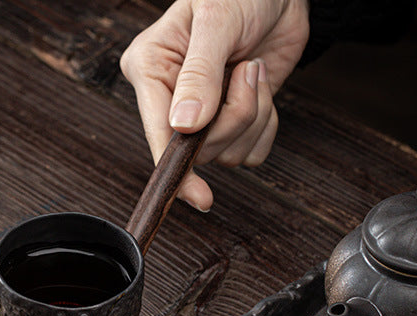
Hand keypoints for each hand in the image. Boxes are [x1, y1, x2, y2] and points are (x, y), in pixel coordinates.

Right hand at [120, 0, 309, 210]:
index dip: (177, 166)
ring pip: (227, 154)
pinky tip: (261, 89)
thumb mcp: (217, 19)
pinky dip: (266, 126)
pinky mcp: (230, 123)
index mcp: (151, 70)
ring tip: (252, 70)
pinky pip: (250, 152)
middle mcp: (171, 99)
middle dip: (233, 118)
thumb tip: (184, 124)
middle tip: (246, 72)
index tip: (197, 195)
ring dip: (253, 117)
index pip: (158, 132)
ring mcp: (202, 116)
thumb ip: (200, 73)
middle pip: (198, 149)